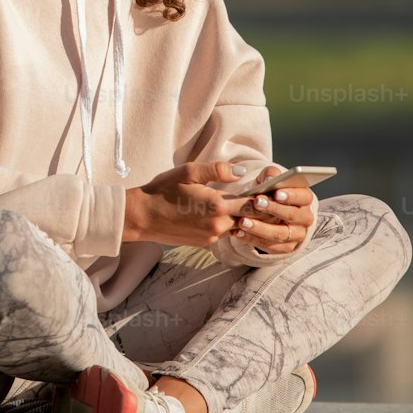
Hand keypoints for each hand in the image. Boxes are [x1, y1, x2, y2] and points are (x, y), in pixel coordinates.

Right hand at [124, 160, 256, 248]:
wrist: (142, 216)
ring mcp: (211, 236)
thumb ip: (217, 170)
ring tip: (244, 202)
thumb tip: (240, 172)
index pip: (253, 204)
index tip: (271, 189)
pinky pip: (224, 232)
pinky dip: (229, 223)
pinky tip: (222, 212)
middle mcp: (218, 225)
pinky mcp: (204, 243)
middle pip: (249, 218)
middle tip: (264, 196)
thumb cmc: (163, 190)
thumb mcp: (188, 171)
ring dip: (243, 217)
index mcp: (217, 205)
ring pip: (238, 227)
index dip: (264, 196)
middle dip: (258, 208)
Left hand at [228, 163, 314, 254]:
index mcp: (304, 198)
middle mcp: (304, 218)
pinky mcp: (286, 248)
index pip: (303, 196)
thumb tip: (269, 179)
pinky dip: (253, 239)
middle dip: (273, 209)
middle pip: (292, 215)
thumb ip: (270, 175)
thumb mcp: (268, 179)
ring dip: (260, 228)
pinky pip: (271, 246)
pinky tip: (240, 232)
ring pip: (280, 233)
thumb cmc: (267, 191)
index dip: (291, 195)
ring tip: (242, 221)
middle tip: (256, 203)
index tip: (276, 193)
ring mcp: (297, 234)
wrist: (263, 210)